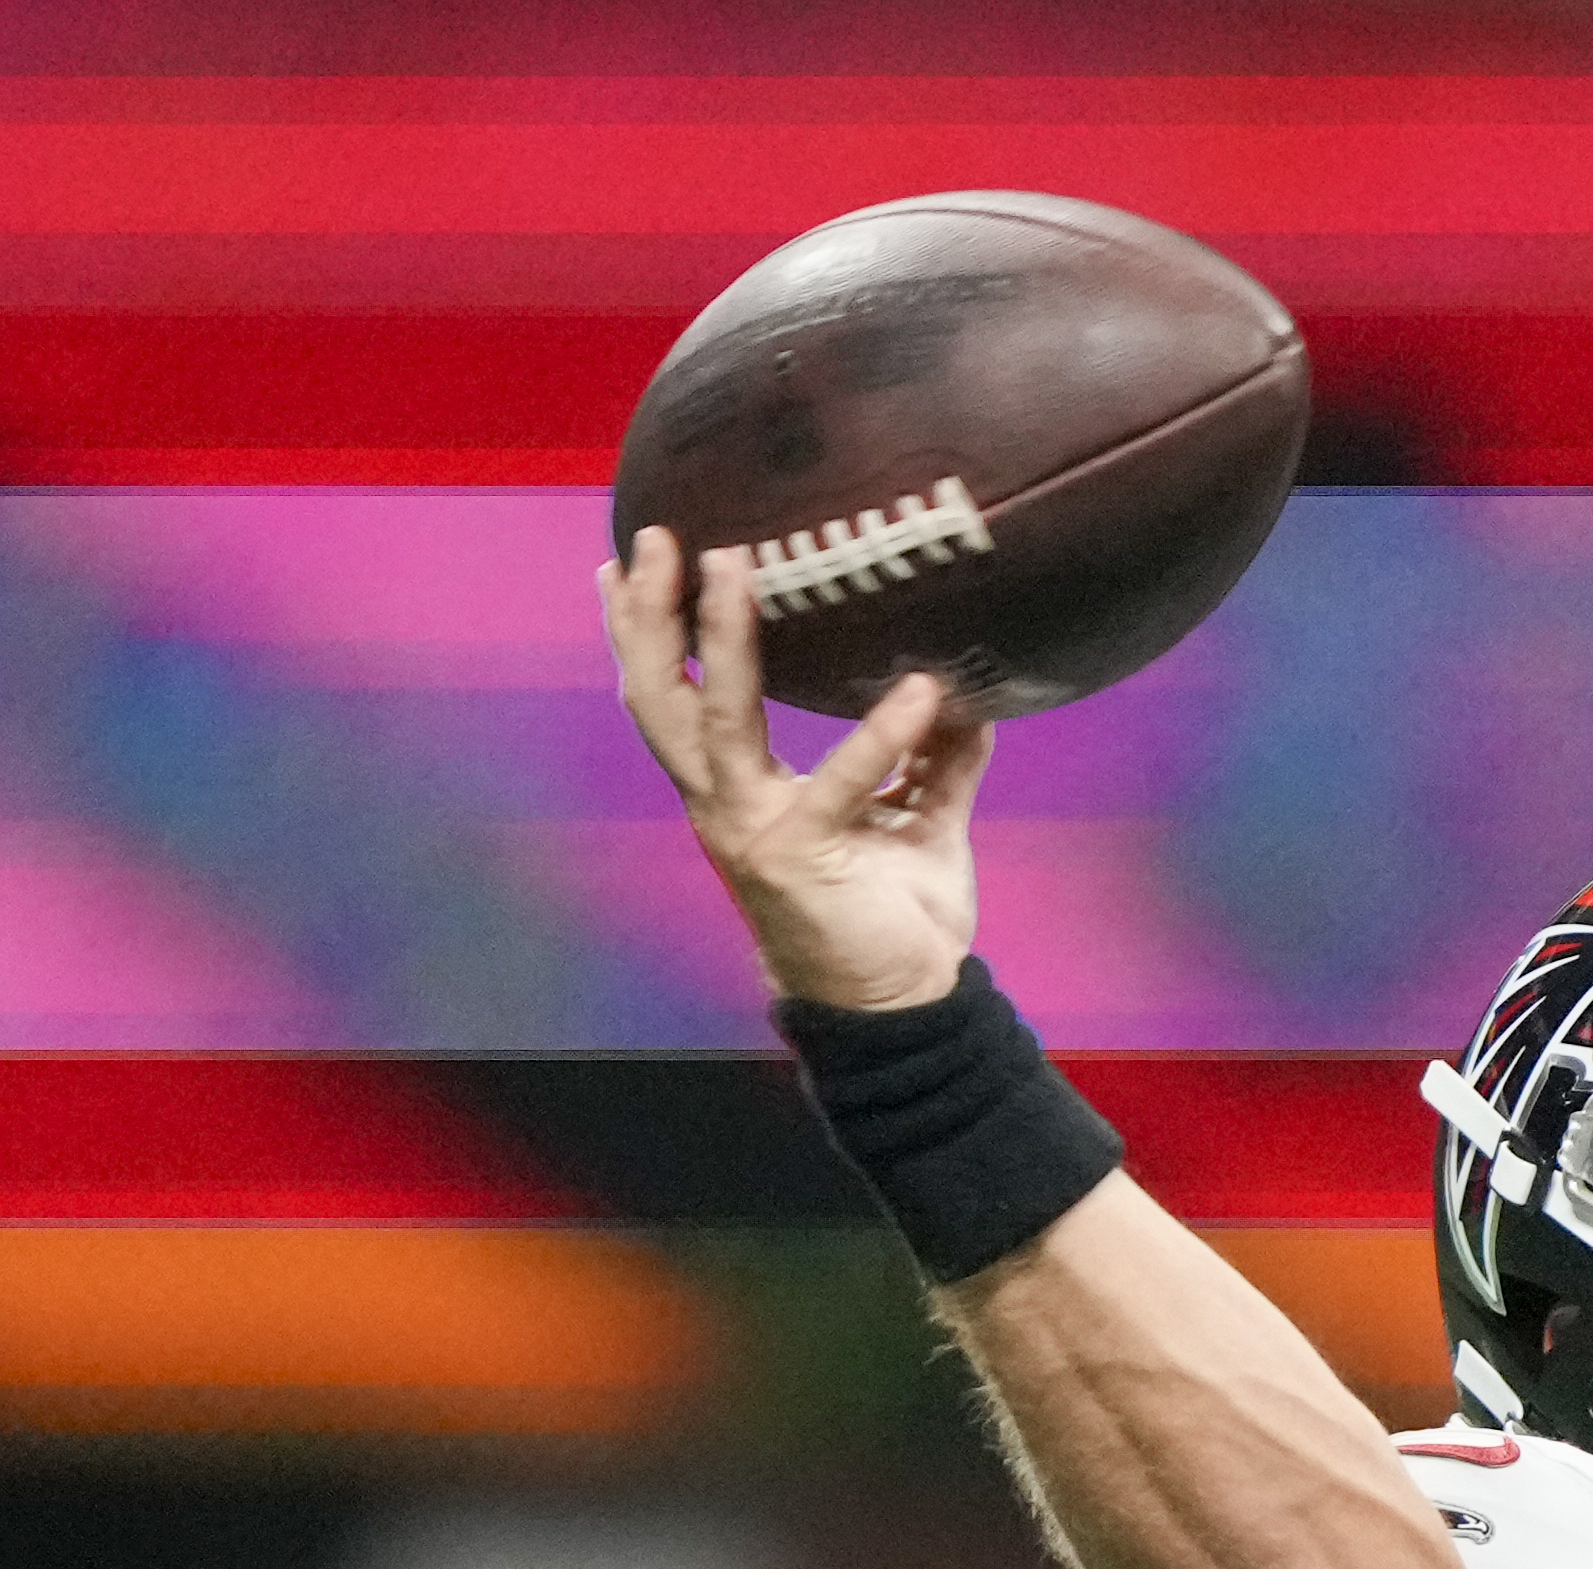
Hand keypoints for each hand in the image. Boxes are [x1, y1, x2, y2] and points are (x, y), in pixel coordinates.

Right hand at [600, 526, 984, 1012]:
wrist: (900, 1008)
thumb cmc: (892, 915)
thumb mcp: (917, 819)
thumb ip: (934, 756)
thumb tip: (968, 693)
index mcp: (739, 788)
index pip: (674, 695)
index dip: (645, 630)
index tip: (624, 558)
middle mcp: (726, 802)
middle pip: (659, 695)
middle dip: (646, 614)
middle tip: (654, 536)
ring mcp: (752, 829)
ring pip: (713, 718)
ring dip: (719, 639)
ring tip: (731, 565)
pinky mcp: (800, 856)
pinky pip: (843, 781)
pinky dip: (882, 734)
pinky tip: (920, 690)